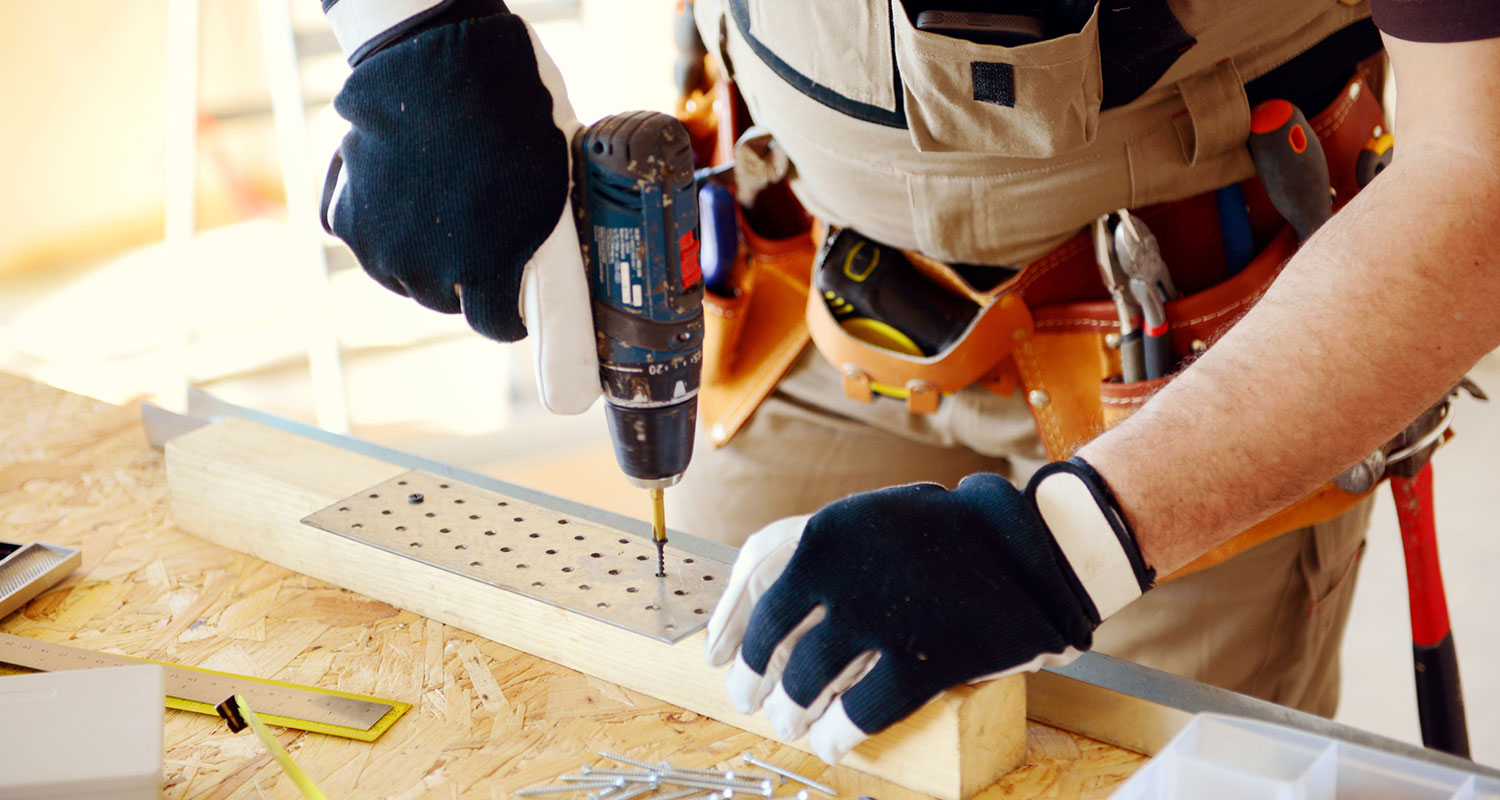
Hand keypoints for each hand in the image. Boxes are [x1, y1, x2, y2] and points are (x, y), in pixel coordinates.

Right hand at [320, 0, 598, 413]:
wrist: (439, 56)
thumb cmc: (516, 115)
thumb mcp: (561, 187)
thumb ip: (558, 261)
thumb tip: (575, 335)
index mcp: (493, 273)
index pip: (499, 328)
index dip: (513, 314)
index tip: (517, 299)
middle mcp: (432, 274)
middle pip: (451, 299)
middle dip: (471, 276)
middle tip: (486, 227)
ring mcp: (383, 249)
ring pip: (407, 274)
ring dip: (426, 252)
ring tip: (449, 200)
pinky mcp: (346, 219)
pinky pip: (366, 239)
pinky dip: (381, 220)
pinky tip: (404, 182)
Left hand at [704, 460, 1153, 762]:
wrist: (1033, 545)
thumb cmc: (945, 534)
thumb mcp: (872, 518)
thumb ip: (820, 557)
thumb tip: (759, 613)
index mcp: (827, 531)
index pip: (753, 587)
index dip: (728, 628)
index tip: (716, 656)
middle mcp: (845, 571)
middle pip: (776, 643)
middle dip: (757, 680)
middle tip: (752, 699)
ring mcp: (884, 617)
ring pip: (812, 682)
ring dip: (795, 711)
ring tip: (793, 723)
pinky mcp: (925, 659)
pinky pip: (863, 711)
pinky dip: (841, 732)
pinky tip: (834, 741)